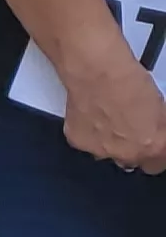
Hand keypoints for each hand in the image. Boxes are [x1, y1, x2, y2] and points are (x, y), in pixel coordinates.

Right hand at [59, 58, 165, 174]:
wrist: (96, 72)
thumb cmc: (128, 82)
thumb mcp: (160, 107)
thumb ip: (158, 127)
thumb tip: (156, 129)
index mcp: (153, 146)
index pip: (158, 163)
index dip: (154, 151)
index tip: (151, 141)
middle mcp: (128, 155)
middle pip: (131, 160)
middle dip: (131, 147)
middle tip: (127, 126)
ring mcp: (101, 151)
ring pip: (106, 152)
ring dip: (108, 140)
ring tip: (106, 116)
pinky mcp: (78, 141)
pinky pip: (85, 141)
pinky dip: (87, 131)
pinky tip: (90, 113)